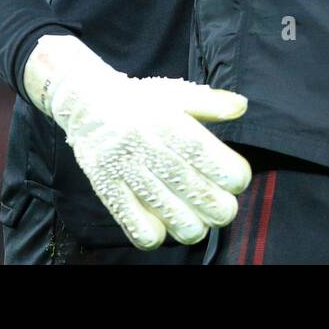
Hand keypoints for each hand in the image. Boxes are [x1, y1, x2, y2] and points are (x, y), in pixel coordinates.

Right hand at [23, 34, 251, 249]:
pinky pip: (137, 227)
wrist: (86, 103)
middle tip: (223, 208)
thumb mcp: (175, 94)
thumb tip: (241, 107)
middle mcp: (147, 145)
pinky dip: (156, 234)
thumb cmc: (140, 102)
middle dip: (219, 208)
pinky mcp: (107, 189)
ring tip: (197, 220)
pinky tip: (163, 226)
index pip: (208, 156)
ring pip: (171, 215)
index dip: (231, 175)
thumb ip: (210, 103)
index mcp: (168, 121)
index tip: (236, 179)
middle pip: (194, 190)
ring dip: (193, 226)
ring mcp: (125, 170)